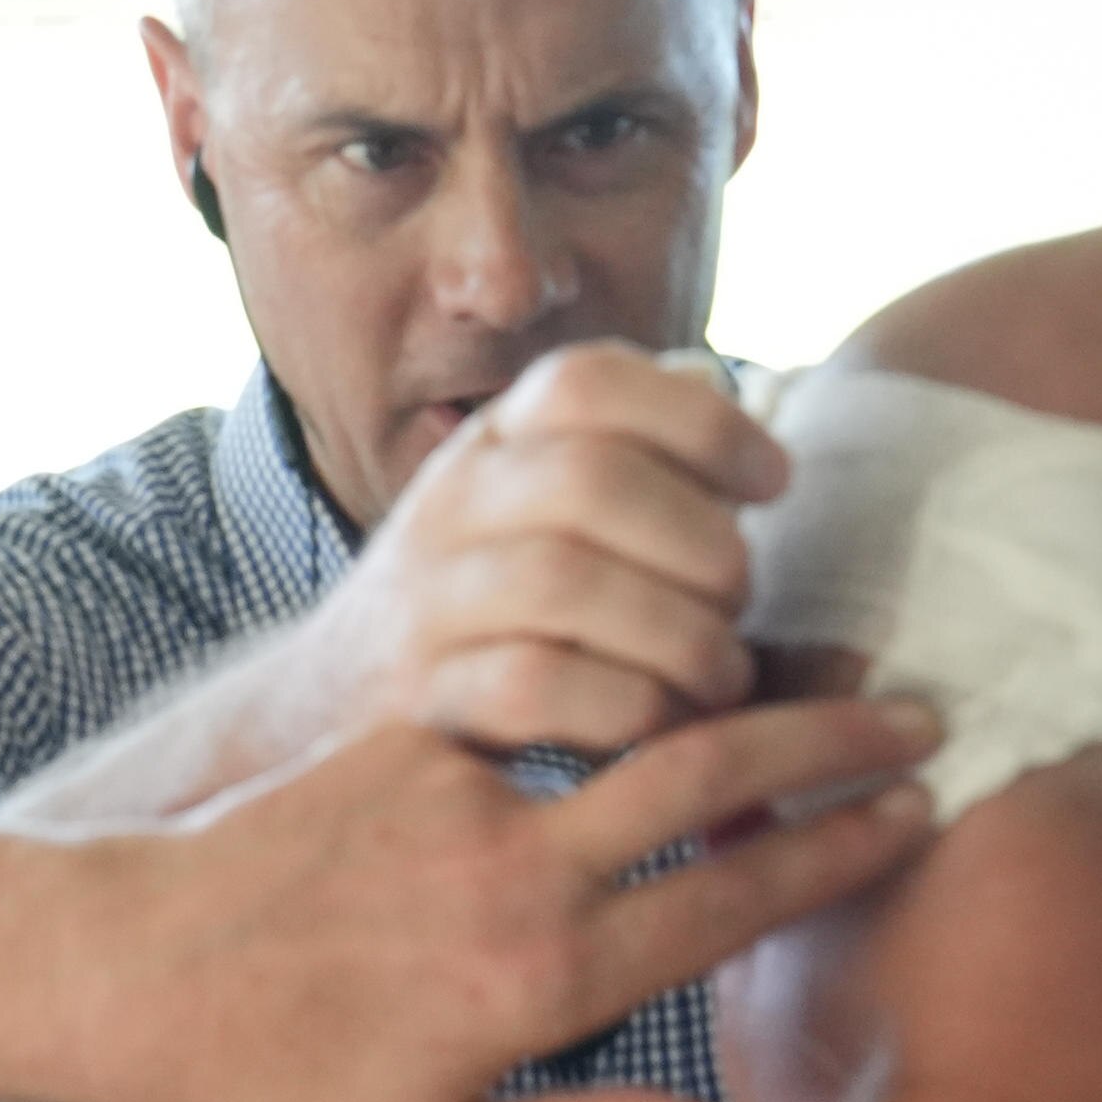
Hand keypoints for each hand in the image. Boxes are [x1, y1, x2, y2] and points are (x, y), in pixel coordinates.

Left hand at [82, 693, 942, 1101]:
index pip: (732, 905)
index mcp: (540, 984)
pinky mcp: (407, 733)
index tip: (915, 818)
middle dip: (830, 741)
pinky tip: (661, 667)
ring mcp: (461, 787)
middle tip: (917, 715)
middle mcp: (517, 873)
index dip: (837, 856)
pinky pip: (531, 700)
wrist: (123, 968)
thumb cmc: (270, 1085)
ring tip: (813, 672)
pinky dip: (606, 681)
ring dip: (736, 690)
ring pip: (631, 719)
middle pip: (715, 781)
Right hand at [277, 342, 789, 758]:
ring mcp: (427, 600)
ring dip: (676, 632)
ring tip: (722, 671)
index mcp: (493, 443)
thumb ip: (630, 459)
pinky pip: (534, 685)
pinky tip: (663, 721)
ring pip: (562, 581)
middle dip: (698, 541)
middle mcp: (448, 505)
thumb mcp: (534, 508)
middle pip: (588, 478)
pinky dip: (626, 704)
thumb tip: (743, 408)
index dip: (700, 420)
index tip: (773, 482)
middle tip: (741, 597)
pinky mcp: (423, 697)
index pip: (587, 381)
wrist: (327, 708)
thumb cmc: (485, 606)